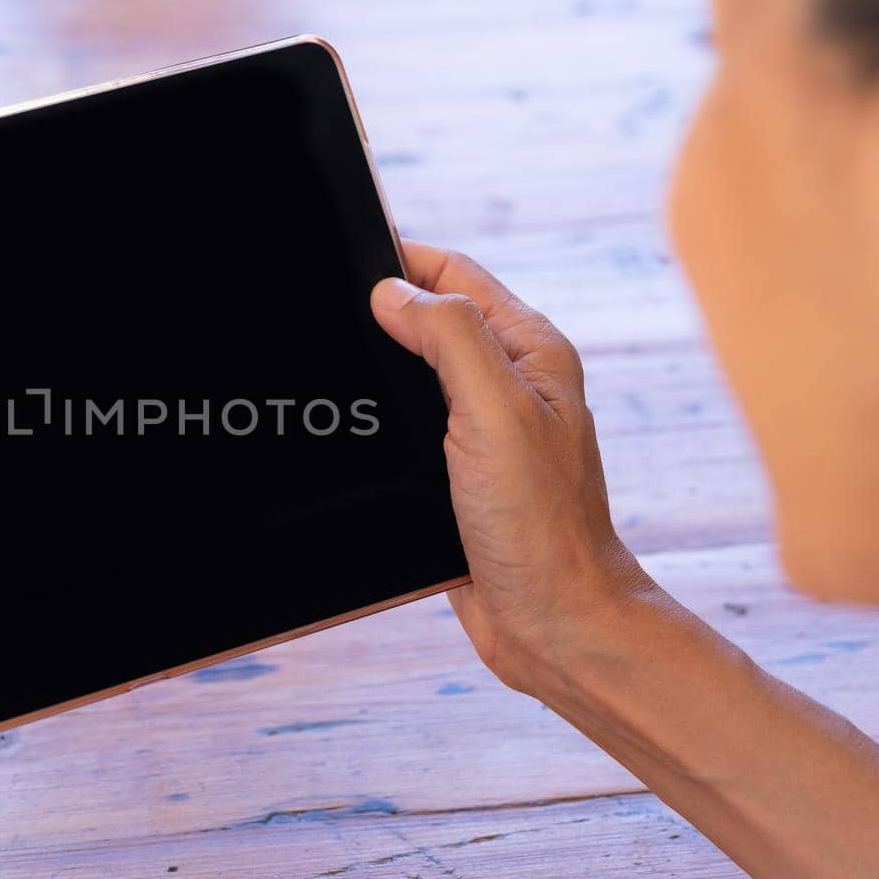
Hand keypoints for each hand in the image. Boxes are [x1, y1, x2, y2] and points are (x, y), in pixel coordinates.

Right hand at [370, 240, 654, 693]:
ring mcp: (485, 433)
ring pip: (417, 376)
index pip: (457, 276)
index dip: (402, 259)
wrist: (553, 624)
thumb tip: (391, 293)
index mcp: (532, 353)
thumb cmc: (541, 525)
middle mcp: (511, 387)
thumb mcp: (496, 412)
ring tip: (330, 362)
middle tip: (325, 308)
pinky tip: (352, 429)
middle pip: (434, 320)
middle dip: (381, 308)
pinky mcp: (459, 478)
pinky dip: (380, 422)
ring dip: (378, 368)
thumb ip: (449, 340)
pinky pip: (410, 430)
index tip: (347, 254)